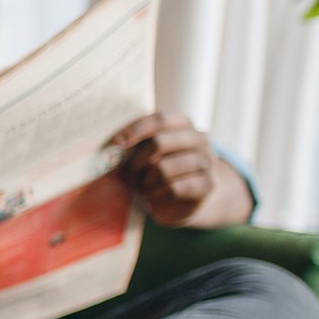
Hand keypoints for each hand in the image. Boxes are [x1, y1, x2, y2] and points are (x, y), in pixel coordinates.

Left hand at [111, 111, 248, 228]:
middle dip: (136, 162)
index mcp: (183, 123)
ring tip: (143, 188)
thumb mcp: (145, 152)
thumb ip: (133, 143)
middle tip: (129, 175)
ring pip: (163, 169)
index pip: (160, 119)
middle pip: (159, 143)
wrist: (184, 198)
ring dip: (145, 182)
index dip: (136, 129)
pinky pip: (173, 189)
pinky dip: (156, 196)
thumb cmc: (157, 169)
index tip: (116, 144)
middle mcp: (200, 138)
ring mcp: (207, 161)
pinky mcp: (208, 184)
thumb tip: (110, 146)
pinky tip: (154, 198)